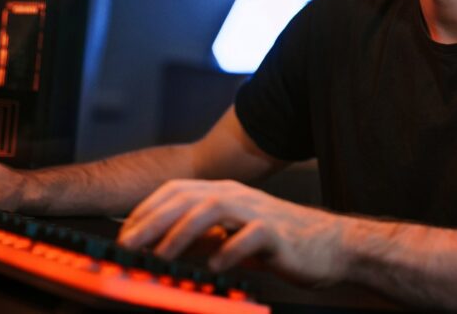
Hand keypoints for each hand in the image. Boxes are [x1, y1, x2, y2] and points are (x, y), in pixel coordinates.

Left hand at [117, 179, 349, 286]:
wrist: (331, 245)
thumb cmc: (281, 242)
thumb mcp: (233, 235)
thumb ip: (203, 236)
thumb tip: (163, 245)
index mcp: (225, 193)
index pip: (177, 191)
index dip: (147, 209)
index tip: (124, 234)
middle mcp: (238, 196)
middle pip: (188, 197)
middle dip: (153, 220)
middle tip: (129, 245)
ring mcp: (257, 211)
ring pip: (212, 209)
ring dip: (181, 232)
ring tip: (161, 255)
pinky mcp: (276, 232)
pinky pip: (249, 236)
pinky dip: (228, 249)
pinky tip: (215, 266)